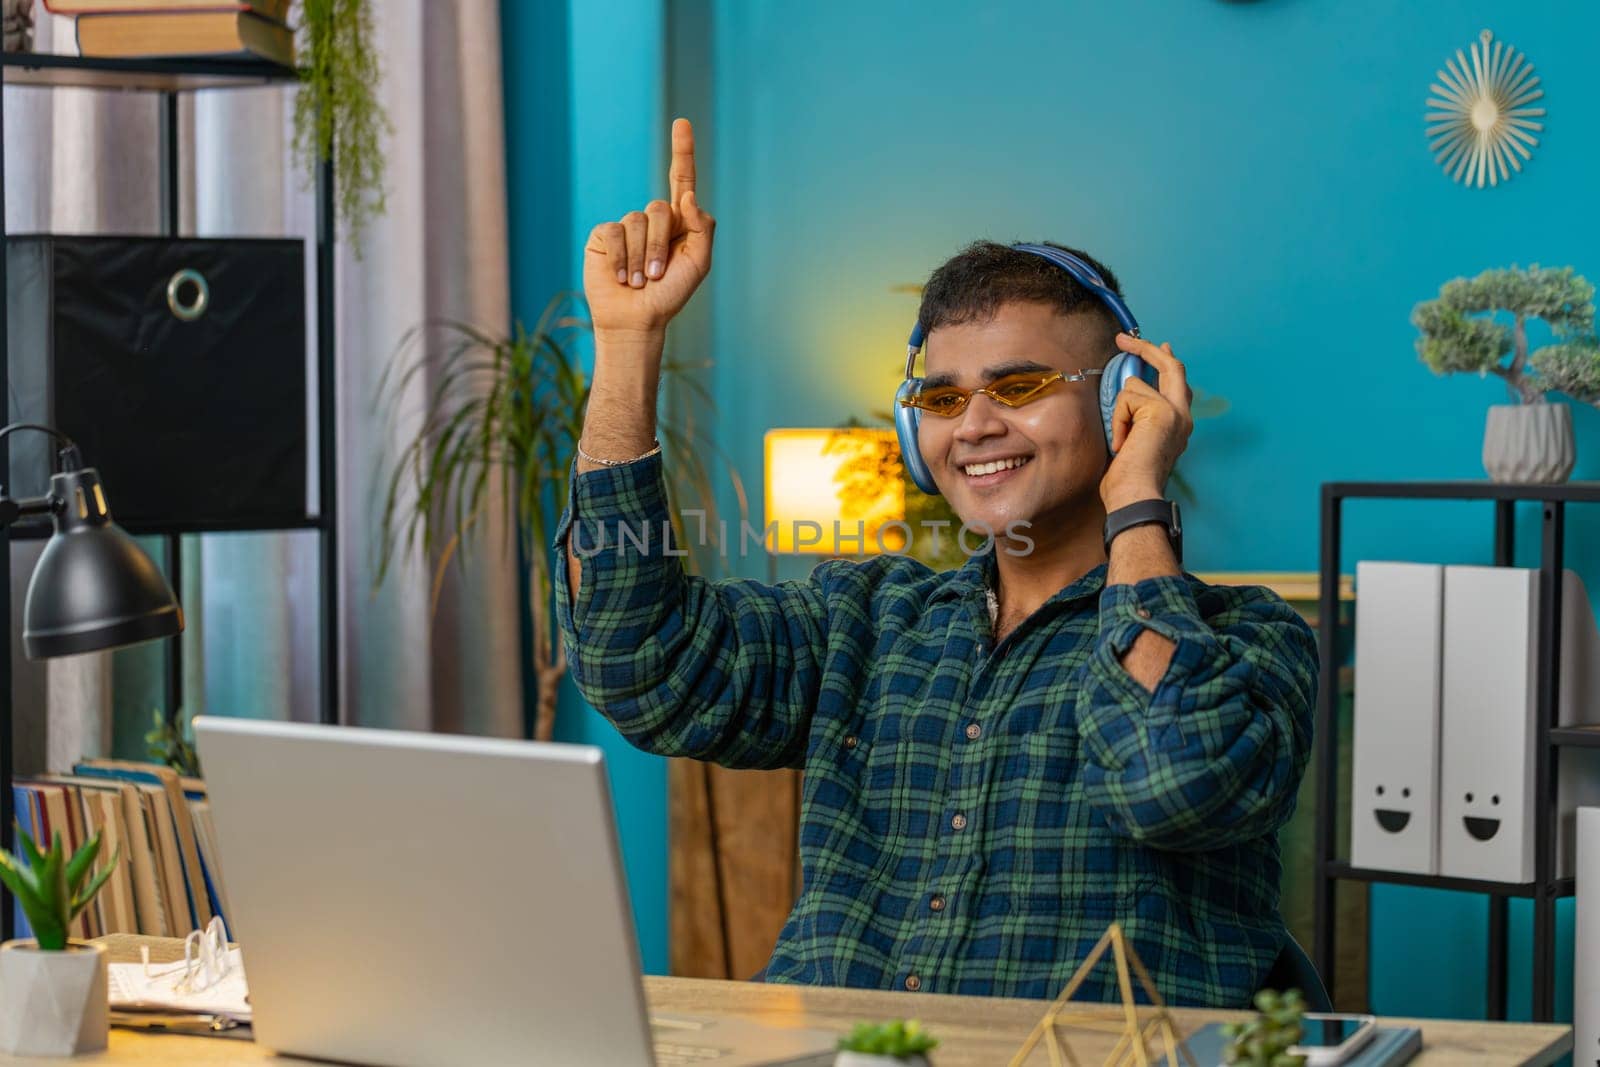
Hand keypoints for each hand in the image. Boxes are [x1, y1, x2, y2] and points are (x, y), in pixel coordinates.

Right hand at [583, 118, 715, 336]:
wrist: (636, 320)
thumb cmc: (670, 295)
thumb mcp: (698, 264)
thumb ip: (701, 228)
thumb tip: (687, 196)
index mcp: (678, 223)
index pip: (681, 180)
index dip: (682, 151)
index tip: (682, 123)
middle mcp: (652, 220)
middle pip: (660, 208)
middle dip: (660, 245)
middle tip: (657, 275)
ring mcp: (626, 227)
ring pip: (636, 222)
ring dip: (641, 258)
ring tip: (640, 281)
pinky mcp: (603, 237)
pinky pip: (614, 233)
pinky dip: (620, 259)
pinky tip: (621, 278)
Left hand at [1100, 333, 1193, 512]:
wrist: (1136, 494)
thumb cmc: (1129, 479)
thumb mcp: (1136, 440)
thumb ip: (1139, 417)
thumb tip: (1129, 391)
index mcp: (1179, 424)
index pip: (1177, 382)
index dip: (1166, 361)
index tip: (1161, 346)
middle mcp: (1183, 416)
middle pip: (1171, 367)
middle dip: (1147, 349)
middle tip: (1124, 340)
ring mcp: (1175, 412)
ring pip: (1134, 386)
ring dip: (1119, 412)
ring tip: (1123, 440)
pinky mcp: (1162, 410)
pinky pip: (1126, 398)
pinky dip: (1118, 419)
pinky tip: (1123, 441)